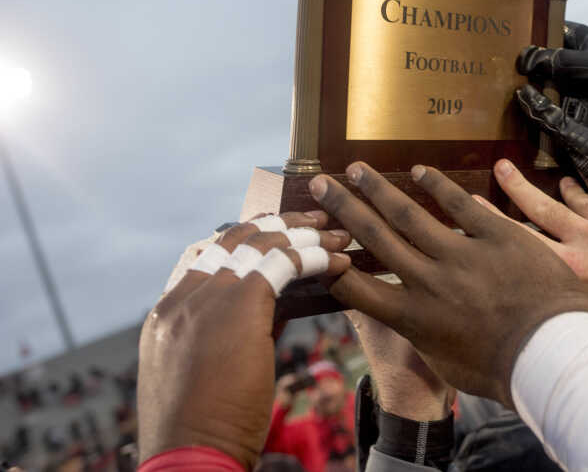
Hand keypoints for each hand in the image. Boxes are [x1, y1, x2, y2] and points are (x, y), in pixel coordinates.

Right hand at [139, 211, 351, 467]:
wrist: (190, 457)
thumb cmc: (204, 428)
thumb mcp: (207, 371)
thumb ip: (232, 332)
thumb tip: (275, 309)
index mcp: (166, 313)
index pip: (206, 254)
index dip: (246, 239)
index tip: (278, 233)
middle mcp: (181, 299)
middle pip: (232, 239)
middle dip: (277, 224)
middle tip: (314, 221)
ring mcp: (206, 299)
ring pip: (260, 244)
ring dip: (303, 235)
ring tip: (336, 233)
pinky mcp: (238, 306)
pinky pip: (282, 264)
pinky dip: (314, 257)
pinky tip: (340, 262)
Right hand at [308, 163, 587, 406]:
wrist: (553, 353)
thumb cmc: (504, 371)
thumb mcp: (448, 365)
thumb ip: (424, 337)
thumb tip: (411, 323)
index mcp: (412, 318)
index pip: (356, 288)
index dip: (331, 265)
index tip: (319, 246)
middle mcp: (427, 282)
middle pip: (375, 238)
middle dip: (344, 209)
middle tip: (322, 186)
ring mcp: (461, 254)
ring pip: (409, 214)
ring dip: (380, 189)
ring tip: (359, 168)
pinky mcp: (495, 235)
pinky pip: (460, 204)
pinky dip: (438, 185)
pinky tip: (421, 169)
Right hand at [481, 159, 587, 355]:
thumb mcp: (582, 307)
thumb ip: (556, 283)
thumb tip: (531, 278)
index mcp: (567, 268)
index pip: (519, 236)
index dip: (491, 217)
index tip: (471, 201)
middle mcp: (584, 241)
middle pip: (541, 207)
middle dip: (517, 186)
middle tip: (501, 166)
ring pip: (574, 200)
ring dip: (558, 189)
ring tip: (551, 178)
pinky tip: (587, 200)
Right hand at [517, 21, 587, 126]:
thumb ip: (559, 60)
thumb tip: (527, 61)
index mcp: (575, 34)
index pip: (546, 28)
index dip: (531, 36)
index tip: (516, 47)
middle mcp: (566, 49)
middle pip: (539, 50)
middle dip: (527, 58)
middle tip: (512, 67)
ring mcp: (564, 69)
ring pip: (539, 69)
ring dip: (529, 76)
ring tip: (513, 80)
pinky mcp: (562, 87)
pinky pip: (544, 85)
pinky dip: (536, 89)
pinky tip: (525, 94)